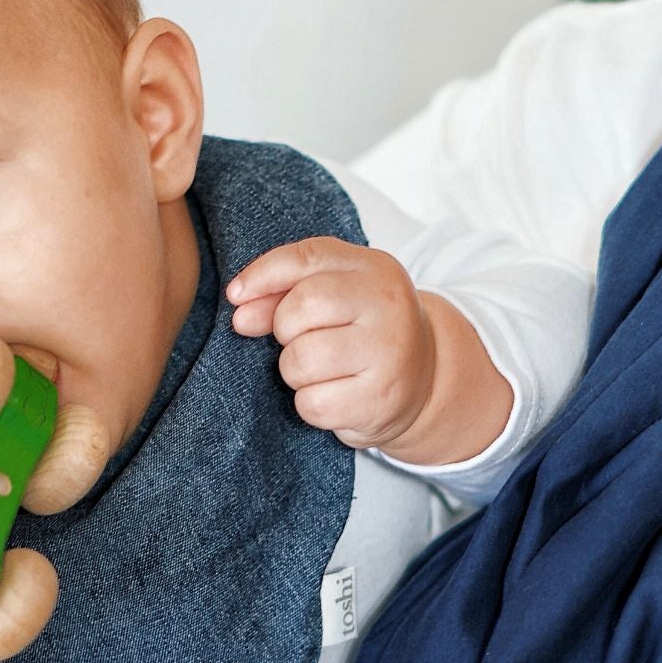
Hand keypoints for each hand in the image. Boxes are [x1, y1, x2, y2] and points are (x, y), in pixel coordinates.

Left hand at [226, 236, 438, 449]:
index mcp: (375, 269)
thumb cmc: (365, 329)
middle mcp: (388, 306)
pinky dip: (311, 404)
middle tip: (304, 338)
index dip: (262, 276)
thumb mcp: (336, 294)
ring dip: (295, 371)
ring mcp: (388, 354)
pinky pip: (313, 404)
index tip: (237, 297)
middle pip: (301, 308)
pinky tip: (335, 395)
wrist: (425, 378)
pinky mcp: (380, 400)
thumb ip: (285, 291)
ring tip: (322, 369)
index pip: (307, 258)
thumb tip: (240, 311)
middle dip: (285, 329)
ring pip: (300, 361)